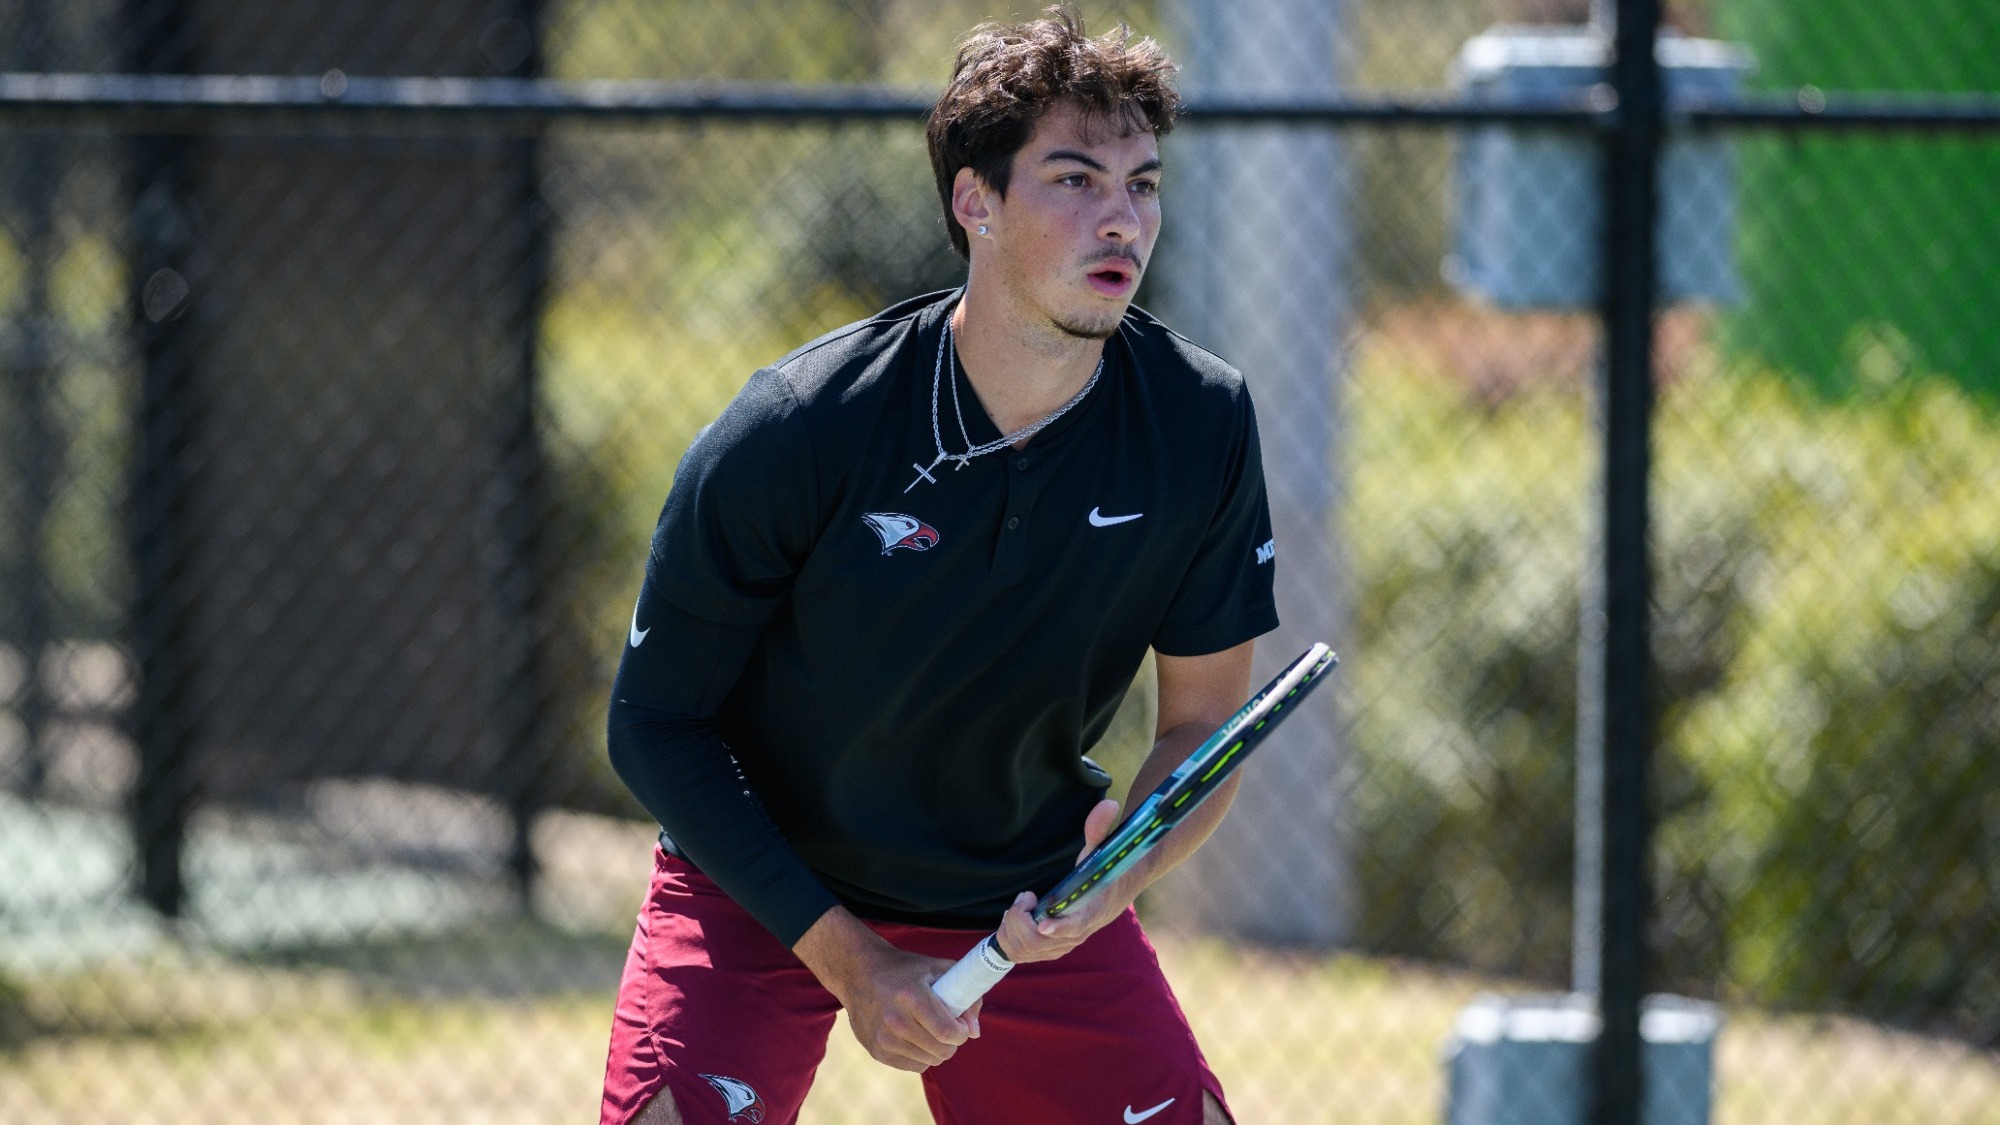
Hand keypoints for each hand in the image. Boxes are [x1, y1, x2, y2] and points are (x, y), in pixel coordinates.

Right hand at [794, 907, 980, 1071]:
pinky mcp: (876, 1051)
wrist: (859, 973)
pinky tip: (914, 1037)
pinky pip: (913, 1066)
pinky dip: (920, 1056)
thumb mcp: (938, 970)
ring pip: (930, 1061)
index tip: (961, 1025)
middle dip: (952, 1042)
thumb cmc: (905, 970)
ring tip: (928, 1029)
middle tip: (946, 1027)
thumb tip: (974, 1032)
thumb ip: (966, 996)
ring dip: (936, 1049)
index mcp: (912, 996)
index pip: (947, 1032)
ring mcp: (883, 1038)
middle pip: (941, 1051)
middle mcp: (895, 1020)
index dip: (962, 1033)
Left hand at [994, 798, 1132, 964]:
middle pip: (1042, 941)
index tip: (1043, 922)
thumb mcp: (1100, 850)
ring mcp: (1065, 945)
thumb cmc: (1103, 871)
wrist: (1113, 894)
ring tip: (1019, 906)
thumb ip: (1099, 830)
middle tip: (1024, 898)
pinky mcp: (1053, 950)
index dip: (1060, 927)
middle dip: (1022, 920)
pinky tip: (1017, 917)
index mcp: (1092, 912)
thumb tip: (1108, 804)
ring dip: (1014, 928)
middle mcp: (1078, 934)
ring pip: (1028, 949)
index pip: (1077, 926)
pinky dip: (1012, 937)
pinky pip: (1024, 955)